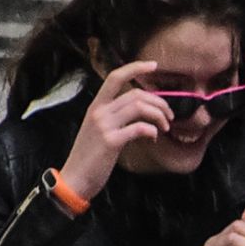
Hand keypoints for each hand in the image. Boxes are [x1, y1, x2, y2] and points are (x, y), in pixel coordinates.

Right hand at [59, 61, 172, 200]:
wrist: (75, 180)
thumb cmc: (90, 157)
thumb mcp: (98, 131)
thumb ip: (115, 118)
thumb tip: (142, 113)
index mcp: (96, 106)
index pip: (115, 77)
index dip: (136, 67)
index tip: (153, 65)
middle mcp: (99, 112)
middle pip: (135, 94)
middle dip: (159, 102)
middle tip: (169, 116)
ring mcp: (104, 125)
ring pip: (139, 107)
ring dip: (159, 116)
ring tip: (165, 127)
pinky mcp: (111, 141)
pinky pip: (139, 128)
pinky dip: (152, 130)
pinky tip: (153, 138)